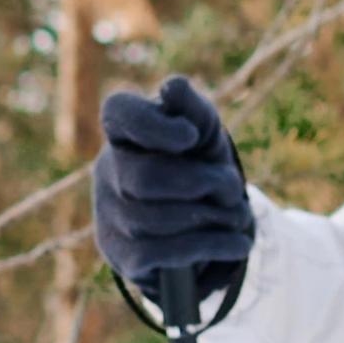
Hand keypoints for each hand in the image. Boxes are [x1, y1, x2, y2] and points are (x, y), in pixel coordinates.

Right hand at [94, 79, 257, 320]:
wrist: (200, 219)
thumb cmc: (197, 163)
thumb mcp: (204, 132)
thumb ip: (192, 108)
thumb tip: (173, 87)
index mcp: (123, 131)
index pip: (118, 113)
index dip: (153, 125)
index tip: (190, 136)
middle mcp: (106, 171)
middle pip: (145, 180)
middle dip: (202, 184)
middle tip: (232, 187)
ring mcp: (109, 216)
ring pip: (156, 220)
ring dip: (212, 218)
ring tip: (237, 214)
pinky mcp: (122, 255)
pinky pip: (163, 253)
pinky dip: (211, 246)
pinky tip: (237, 243)